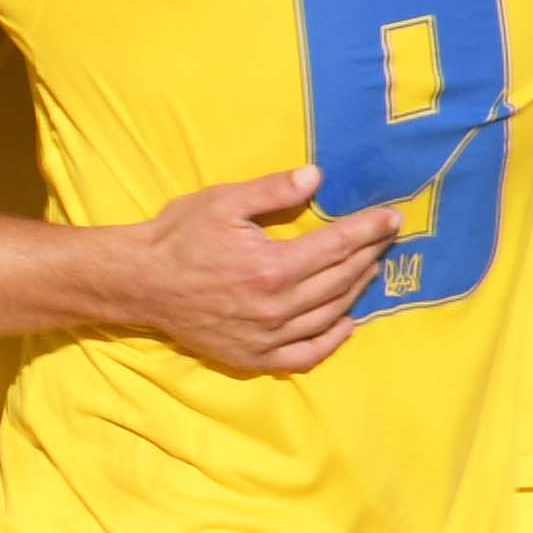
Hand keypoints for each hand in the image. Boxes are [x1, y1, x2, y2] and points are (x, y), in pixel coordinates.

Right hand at [107, 167, 404, 375]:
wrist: (140, 282)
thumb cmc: (179, 236)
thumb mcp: (224, 201)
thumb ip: (273, 191)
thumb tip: (316, 176)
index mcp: (272, 266)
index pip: (337, 246)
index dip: (369, 229)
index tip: (392, 217)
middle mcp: (276, 307)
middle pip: (340, 280)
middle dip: (368, 254)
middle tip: (385, 236)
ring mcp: (266, 336)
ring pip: (328, 315)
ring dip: (356, 291)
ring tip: (370, 268)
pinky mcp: (253, 356)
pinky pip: (305, 355)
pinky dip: (331, 340)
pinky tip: (346, 323)